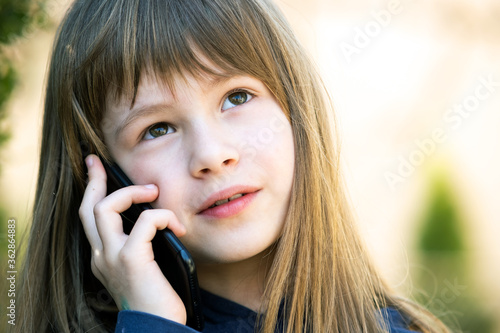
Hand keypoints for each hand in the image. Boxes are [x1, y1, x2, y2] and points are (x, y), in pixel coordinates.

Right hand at [79, 154, 186, 323]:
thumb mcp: (142, 268)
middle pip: (89, 207)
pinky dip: (162, 216)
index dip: (91, 191)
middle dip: (94, 180)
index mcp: (103, 257)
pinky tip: (176, 226)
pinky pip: (145, 222)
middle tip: (99, 162)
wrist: (155, 329)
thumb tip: (155, 219)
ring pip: (106, 208)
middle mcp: (101, 256)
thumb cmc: (155, 300)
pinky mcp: (131, 259)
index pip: (89, 218)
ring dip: (131, 192)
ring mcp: (112, 257)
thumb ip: (140, 246)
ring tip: (153, 192)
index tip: (94, 169)